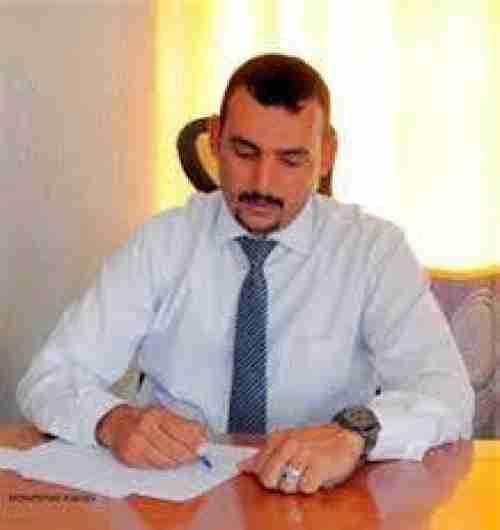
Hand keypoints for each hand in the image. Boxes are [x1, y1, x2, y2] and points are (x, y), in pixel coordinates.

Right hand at [95, 404, 207, 468]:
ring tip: (183, 459)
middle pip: (174, 448)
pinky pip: (153, 467)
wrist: (115, 423)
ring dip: (178, 463)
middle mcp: (144, 428)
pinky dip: (164, 466)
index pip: (180, 429)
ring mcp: (135, 444)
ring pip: (164, 461)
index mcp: (155, 414)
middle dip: (188, 455)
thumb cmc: (143, 418)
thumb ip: (182, 424)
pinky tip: (169, 461)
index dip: (195, 440)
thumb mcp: (163, 413)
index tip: (204, 446)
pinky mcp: (129, 458)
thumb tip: (202, 436)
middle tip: (196, 457)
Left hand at [239, 423, 364, 493]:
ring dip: (298, 486)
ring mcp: (303, 454)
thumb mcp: (287, 443)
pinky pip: (306, 488)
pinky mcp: (318, 466)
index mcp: (278, 438)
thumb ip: (263, 455)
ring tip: (307, 473)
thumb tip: (241, 466)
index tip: (280, 472)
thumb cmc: (316, 442)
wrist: (346, 436)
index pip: (258, 468)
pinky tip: (317, 476)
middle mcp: (289, 444)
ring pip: (286, 486)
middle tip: (293, 476)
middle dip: (279, 484)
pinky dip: (312, 487)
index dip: (268, 477)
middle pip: (269, 479)